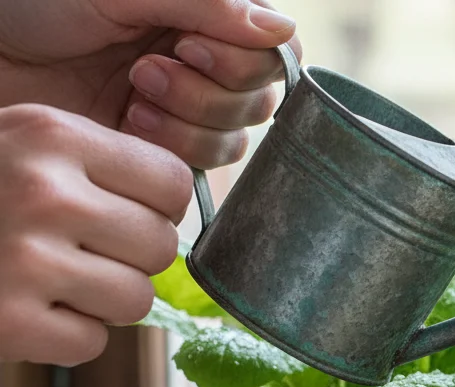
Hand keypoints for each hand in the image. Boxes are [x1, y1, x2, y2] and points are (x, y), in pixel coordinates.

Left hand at [0, 0, 301, 168]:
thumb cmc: (36, 4)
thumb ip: (209, 3)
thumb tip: (282, 31)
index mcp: (208, 11)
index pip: (278, 49)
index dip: (245, 59)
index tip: (188, 44)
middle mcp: (206, 58)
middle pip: (262, 98)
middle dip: (210, 93)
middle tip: (146, 72)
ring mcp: (186, 107)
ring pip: (238, 137)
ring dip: (189, 122)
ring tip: (133, 98)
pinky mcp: (160, 147)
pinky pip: (203, 166)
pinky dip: (172, 150)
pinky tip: (129, 124)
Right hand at [0, 105, 188, 364]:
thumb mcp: (26, 147)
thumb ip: (101, 168)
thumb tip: (183, 212)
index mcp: (53, 137)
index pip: (173, 184)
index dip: (156, 208)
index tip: (122, 214)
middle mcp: (44, 194)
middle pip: (162, 248)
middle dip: (130, 259)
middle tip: (80, 254)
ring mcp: (25, 261)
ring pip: (136, 300)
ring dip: (102, 302)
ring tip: (52, 282)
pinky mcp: (8, 323)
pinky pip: (91, 344)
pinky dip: (65, 338)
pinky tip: (28, 312)